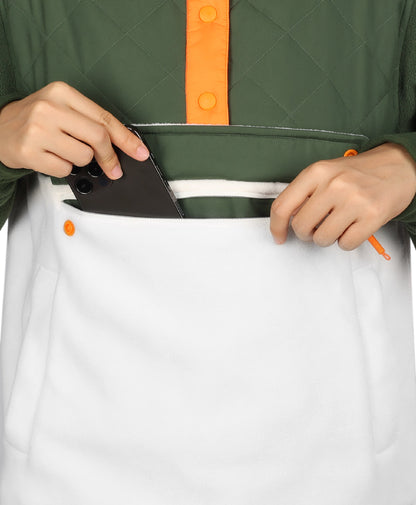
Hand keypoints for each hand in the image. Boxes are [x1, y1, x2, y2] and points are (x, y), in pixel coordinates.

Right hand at [0, 81, 149, 179]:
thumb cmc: (35, 120)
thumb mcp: (62, 109)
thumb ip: (89, 122)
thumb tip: (122, 145)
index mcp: (62, 92)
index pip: (104, 118)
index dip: (126, 139)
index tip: (140, 153)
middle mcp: (49, 108)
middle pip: (98, 138)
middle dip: (109, 157)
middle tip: (112, 168)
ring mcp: (38, 130)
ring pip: (83, 157)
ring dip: (79, 161)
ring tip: (62, 151)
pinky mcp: (29, 152)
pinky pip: (64, 169)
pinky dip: (62, 168)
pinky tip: (50, 157)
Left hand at [269, 142, 415, 250]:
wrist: (398, 166)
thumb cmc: (357, 173)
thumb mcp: (325, 173)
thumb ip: (304, 193)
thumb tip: (286, 220)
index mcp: (317, 172)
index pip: (282, 206)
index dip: (276, 226)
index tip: (279, 236)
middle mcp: (334, 184)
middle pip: (301, 227)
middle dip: (307, 233)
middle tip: (317, 226)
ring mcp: (354, 200)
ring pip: (322, 239)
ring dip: (327, 238)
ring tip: (338, 224)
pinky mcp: (372, 216)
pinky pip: (346, 244)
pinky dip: (347, 241)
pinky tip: (353, 227)